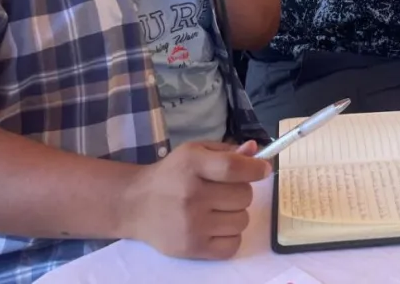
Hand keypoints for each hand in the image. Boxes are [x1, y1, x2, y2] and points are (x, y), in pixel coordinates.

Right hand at [121, 140, 271, 259]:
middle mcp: (191, 195)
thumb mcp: (194, 152)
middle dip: (241, 191)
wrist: (135, 204)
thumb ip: (226, 151)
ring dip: (236, 214)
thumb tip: (257, 152)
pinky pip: (233, 244)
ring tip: (218, 209)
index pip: (233, 167)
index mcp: (192, 165)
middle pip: (243, 195)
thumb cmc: (171, 174)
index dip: (255, 168)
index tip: (264, 169)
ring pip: (242, 220)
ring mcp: (192, 224)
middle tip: (225, 191)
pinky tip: (216, 226)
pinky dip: (231, 236)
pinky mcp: (192, 248)